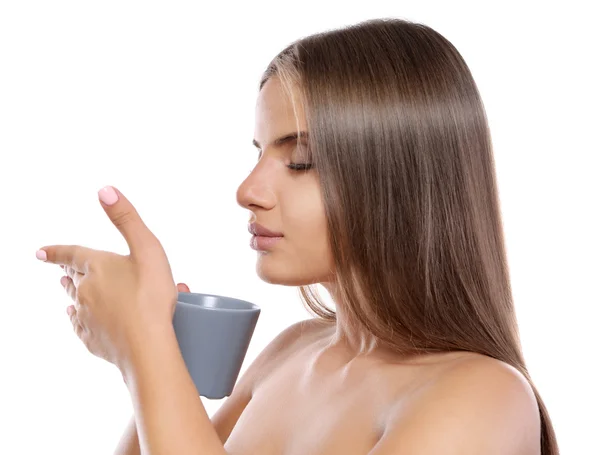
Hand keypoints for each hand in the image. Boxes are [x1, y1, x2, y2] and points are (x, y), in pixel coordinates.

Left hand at [37, 186, 183, 371]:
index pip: (71, 253)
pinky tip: (77, 318)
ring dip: (71, 291)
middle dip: (67, 270)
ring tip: (67, 288)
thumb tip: (105, 190)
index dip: (56, 251)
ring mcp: (87, 316)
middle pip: (73, 277)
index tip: (40, 252)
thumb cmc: (152, 297)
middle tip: (61, 268)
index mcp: (97, 266)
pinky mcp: (92, 338)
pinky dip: (77, 318)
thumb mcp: (147, 249)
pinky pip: (79, 325)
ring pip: (75, 300)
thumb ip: (127, 218)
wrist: (148, 346)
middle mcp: (86, 290)